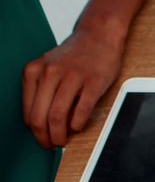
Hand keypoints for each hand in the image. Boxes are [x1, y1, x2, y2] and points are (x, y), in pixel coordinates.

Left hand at [22, 28, 124, 148]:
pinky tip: (78, 126)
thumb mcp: (48, 69)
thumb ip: (42, 91)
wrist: (98, 36)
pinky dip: (78, 124)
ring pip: (57, 117)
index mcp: (34, 71)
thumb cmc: (75, 57)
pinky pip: (81, 110)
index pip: (28, 112)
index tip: (42, 139)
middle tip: (53, 145)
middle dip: (45, 138)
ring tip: (64, 140)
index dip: (35, 132)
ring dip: (60, 135)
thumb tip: (42, 123)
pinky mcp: (92, 82)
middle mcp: (49, 73)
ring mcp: (71, 77)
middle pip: (40, 117)